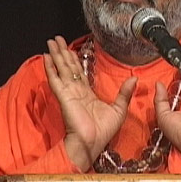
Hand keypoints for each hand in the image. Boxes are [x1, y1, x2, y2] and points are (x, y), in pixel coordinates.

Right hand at [43, 35, 136, 171]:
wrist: (92, 142)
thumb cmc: (103, 130)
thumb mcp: (119, 109)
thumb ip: (124, 93)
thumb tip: (134, 78)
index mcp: (86, 93)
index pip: (78, 72)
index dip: (74, 59)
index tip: (70, 49)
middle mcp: (75, 90)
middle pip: (68, 66)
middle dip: (63, 52)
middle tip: (57, 39)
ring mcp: (68, 91)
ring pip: (61, 68)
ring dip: (56, 54)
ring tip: (51, 41)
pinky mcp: (63, 95)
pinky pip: (55, 79)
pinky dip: (50, 67)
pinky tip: (46, 57)